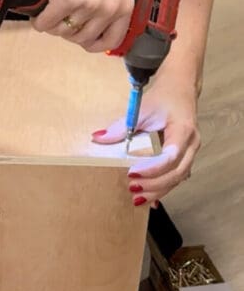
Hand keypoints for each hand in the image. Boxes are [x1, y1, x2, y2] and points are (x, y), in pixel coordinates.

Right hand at [32, 0, 132, 51]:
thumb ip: (112, 1)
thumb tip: (98, 24)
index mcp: (123, 5)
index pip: (112, 41)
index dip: (94, 44)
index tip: (82, 41)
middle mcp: (109, 8)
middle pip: (83, 38)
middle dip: (69, 33)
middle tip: (61, 21)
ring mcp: (88, 5)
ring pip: (64, 32)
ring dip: (53, 26)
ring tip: (49, 14)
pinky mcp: (66, 0)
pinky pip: (48, 23)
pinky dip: (40, 21)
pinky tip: (38, 15)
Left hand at [91, 78, 200, 206]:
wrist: (180, 89)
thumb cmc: (163, 98)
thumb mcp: (142, 109)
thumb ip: (121, 126)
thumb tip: (98, 137)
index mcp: (183, 131)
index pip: (170, 156)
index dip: (152, 168)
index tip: (132, 173)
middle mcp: (191, 145)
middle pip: (177, 172)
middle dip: (154, 184)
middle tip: (132, 189)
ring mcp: (190, 152)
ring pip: (178, 178)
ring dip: (158, 190)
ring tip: (137, 198)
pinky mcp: (185, 157)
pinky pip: (176, 177)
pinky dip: (162, 188)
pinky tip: (150, 200)